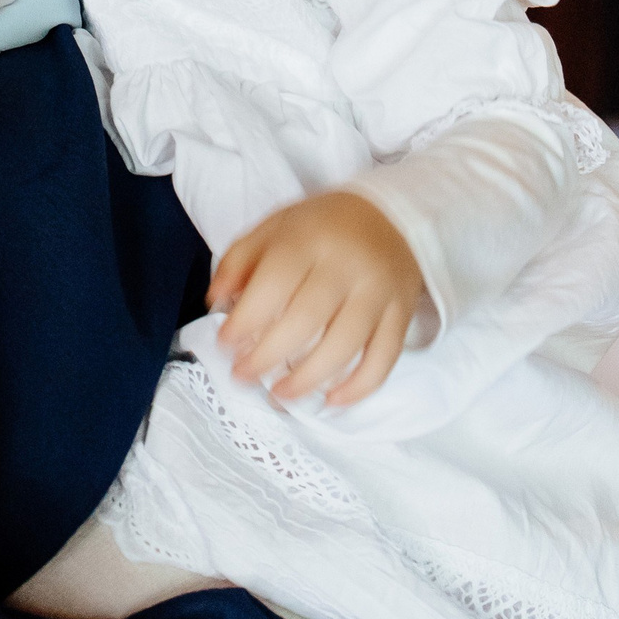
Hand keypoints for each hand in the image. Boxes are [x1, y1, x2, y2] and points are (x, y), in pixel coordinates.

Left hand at [208, 192, 424, 407]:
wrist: (393, 217)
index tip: (225, 344)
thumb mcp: (275, 226)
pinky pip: (384, 357)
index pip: (274, 284)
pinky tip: (332, 401)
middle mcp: (346, 265)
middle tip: (243, 376)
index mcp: (309, 239)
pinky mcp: (401, 314)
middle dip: (268, 356)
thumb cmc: (322, 228)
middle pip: (306, 320)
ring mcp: (378, 292)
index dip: (246, 320)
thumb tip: (216, 301)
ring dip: (309, 379)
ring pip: (345, 344)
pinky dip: (360, 386)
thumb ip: (240, 259)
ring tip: (280, 395)